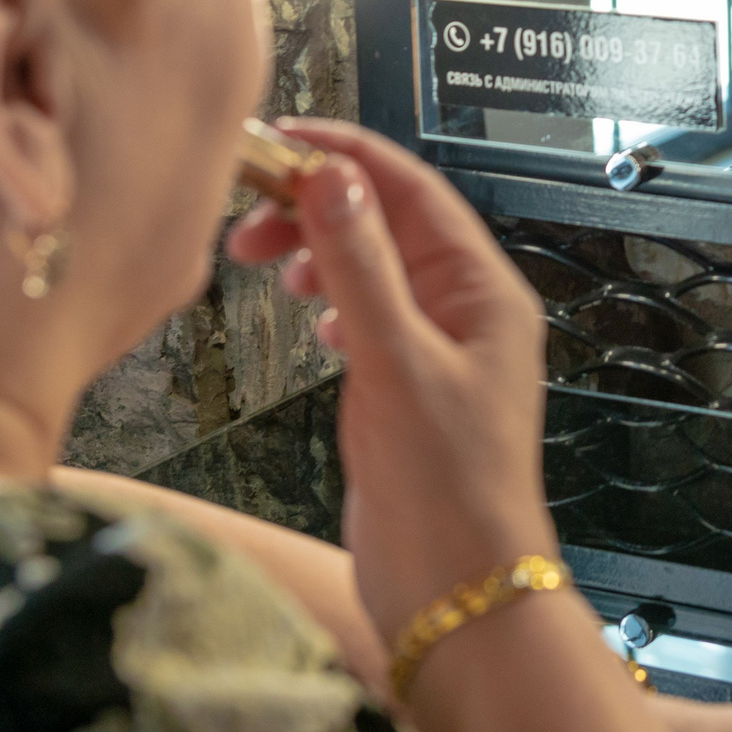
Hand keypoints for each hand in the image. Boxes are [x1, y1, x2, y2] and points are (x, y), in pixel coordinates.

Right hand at [226, 119, 556, 639]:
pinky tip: (314, 319)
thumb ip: (360, 267)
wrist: (456, 593)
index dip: (347, 156)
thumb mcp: (394, 362)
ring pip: (376, 270)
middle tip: (247, 217)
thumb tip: (334, 180)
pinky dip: (335, 303)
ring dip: (321, 253)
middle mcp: (469, 314)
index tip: (284, 138)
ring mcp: (442, 354)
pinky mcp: (412, 394)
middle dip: (319, 208)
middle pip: (389, 225)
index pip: (412, 191)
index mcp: (484, 292)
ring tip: (266, 263)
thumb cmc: (447, 490)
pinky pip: (372, 319)